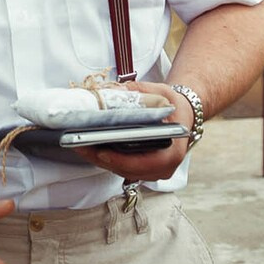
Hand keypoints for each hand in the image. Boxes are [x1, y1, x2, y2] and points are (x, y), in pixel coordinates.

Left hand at [72, 79, 192, 182]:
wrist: (183, 115)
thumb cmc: (173, 106)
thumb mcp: (161, 93)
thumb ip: (139, 91)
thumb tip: (117, 90)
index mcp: (173, 152)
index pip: (145, 163)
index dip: (121, 160)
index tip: (101, 152)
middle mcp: (165, 167)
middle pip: (129, 170)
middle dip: (102, 159)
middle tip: (79, 145)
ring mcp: (155, 172)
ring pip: (123, 172)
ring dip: (101, 161)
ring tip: (79, 146)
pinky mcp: (145, 170)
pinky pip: (124, 169)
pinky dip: (107, 160)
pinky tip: (90, 148)